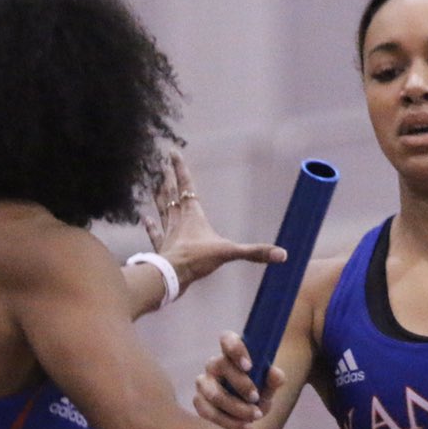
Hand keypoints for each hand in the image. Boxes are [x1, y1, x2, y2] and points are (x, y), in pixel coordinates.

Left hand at [144, 151, 285, 291]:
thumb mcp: (229, 253)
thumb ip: (254, 252)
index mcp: (193, 214)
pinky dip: (150, 226)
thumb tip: (282, 255)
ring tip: (154, 184)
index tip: (172, 152)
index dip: (180, 168)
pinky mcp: (161, 248)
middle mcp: (177, 219)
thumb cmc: (197, 259)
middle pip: (171, 193)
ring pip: (162, 209)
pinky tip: (145, 218)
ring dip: (159, 197)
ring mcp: (167, 233)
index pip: (186, 185)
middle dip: (168, 178)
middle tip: (161, 165)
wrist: (171, 276)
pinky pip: (155, 233)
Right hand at [193, 331, 284, 428]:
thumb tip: (275, 374)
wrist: (247, 418)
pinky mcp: (199, 402)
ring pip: (214, 393)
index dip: (236, 349)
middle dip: (241, 384)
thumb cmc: (257, 396)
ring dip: (236, 408)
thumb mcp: (268, 389)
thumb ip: (274, 380)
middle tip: (256, 398)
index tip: (249, 366)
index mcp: (232, 354)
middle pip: (221, 366)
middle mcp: (214, 365)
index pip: (227, 339)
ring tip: (254, 417)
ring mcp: (204, 383)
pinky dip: (229, 423)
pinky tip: (244, 427)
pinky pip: (209, 412)